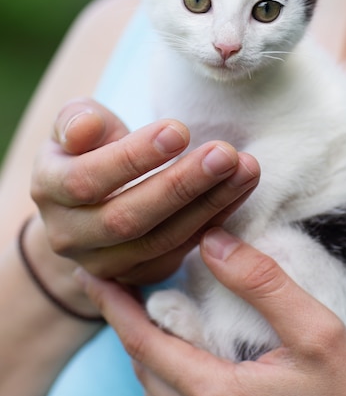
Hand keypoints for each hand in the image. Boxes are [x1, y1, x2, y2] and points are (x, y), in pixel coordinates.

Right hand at [31, 99, 259, 283]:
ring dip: (209, 204)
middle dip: (181, 186)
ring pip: (161, 240)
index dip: (133, 158)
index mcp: (49, 190)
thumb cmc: (87, 149)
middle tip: (225, 155)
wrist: (87, 201)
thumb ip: (77, 121)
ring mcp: (105, 263)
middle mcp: (70, 235)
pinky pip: (182, 251)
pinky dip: (216, 219)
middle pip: (127, 219)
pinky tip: (240, 189)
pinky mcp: (139, 275)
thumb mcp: (73, 125)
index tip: (180, 130)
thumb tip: (86, 127)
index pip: (87, 180)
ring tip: (245, 169)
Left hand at [77, 229, 345, 395]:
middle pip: (142, 366)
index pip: (145, 344)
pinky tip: (172, 346)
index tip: (93, 274)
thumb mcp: (317, 332)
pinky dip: (161, 370)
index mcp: (216, 394)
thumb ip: (262, 284)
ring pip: (152, 389)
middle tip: (112, 281)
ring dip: (141, 346)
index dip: (114, 306)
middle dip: (122, 321)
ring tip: (136, 307)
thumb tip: (213, 239)